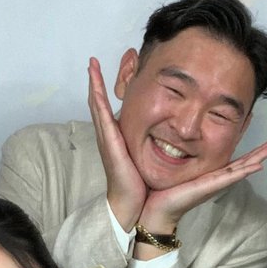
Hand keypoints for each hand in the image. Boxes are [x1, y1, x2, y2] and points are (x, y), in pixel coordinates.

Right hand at [88, 57, 146, 230]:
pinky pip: (102, 117)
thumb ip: (160, 145)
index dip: (110, 90)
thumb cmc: (145, 186)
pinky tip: (94, 85)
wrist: (137, 206)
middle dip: (97, 81)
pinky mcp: (109, 144)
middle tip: (94, 61)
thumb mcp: (153, 159)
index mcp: (121, 139)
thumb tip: (175, 135)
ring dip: (94, 84)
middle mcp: (111, 137)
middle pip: (100, 103)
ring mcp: (107, 139)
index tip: (115, 72)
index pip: (113, 109)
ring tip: (92, 64)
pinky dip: (97, 99)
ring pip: (97, 105)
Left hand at [139, 138, 266, 232]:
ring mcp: (214, 183)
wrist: (154, 210)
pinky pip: (230, 177)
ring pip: (242, 168)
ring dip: (260, 157)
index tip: (256, 132)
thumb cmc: (160, 191)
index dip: (246, 146)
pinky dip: (245, 171)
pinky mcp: (209, 187)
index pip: (232, 158)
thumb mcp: (170, 167)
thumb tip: (171, 138)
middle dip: (261, 152)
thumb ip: (174, 153)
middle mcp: (215, 178)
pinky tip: (259, 166)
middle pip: (244, 162)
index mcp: (208, 173)